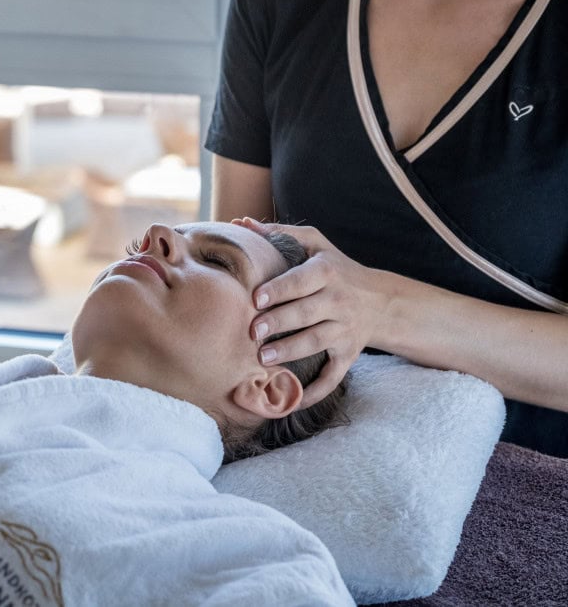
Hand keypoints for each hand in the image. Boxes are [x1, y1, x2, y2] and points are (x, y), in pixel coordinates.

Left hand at [234, 218, 389, 407]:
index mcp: (327, 272)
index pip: (302, 281)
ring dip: (291, 352)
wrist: (382, 300)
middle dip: (279, 323)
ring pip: (317, 343)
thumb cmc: (336, 268)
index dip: (280, 290)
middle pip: (306, 313)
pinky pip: (333, 377)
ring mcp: (345, 330)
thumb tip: (240, 222)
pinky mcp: (348, 355)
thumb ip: (280, 234)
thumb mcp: (315, 245)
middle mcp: (339, 301)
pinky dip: (315, 392)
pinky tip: (292, 400)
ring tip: (264, 359)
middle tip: (252, 332)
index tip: (256, 298)